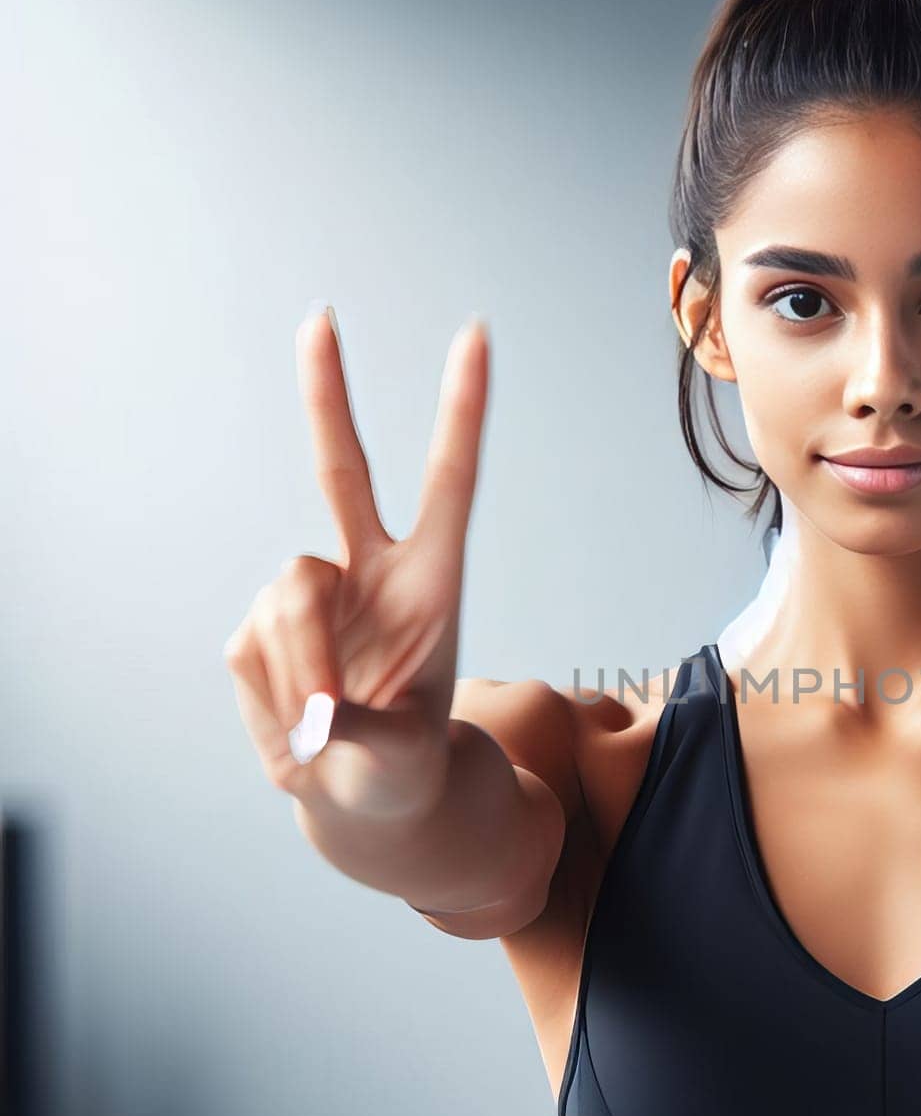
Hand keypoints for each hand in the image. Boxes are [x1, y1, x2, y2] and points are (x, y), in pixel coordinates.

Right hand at [223, 305, 489, 821]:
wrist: (360, 796)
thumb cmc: (400, 769)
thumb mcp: (401, 760)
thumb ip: (360, 731)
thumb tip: (309, 704)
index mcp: (434, 582)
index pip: (450, 483)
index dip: (461, 412)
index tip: (473, 336)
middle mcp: (372, 572)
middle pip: (343, 471)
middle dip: (328, 395)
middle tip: (321, 318)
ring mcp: (313, 594)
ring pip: (288, 596)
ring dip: (302, 665)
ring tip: (324, 723)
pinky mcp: (261, 625)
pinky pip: (252, 644)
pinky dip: (272, 690)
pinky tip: (296, 719)